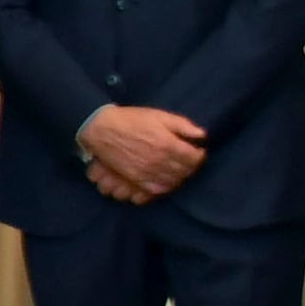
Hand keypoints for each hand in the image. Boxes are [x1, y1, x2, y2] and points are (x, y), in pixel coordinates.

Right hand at [78, 104, 205, 199]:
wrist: (102, 128)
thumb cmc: (131, 119)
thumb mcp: (159, 116)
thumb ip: (182, 125)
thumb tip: (202, 135)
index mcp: (169, 144)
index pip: (195, 158)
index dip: (199, 155)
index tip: (198, 151)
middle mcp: (161, 161)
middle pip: (186, 171)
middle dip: (191, 166)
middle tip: (189, 160)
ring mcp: (148, 172)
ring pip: (173, 182)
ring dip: (179, 177)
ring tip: (178, 170)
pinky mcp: (137, 179)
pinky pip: (158, 189)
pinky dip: (166, 186)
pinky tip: (166, 180)